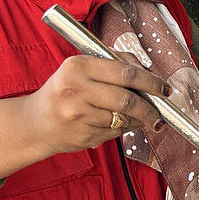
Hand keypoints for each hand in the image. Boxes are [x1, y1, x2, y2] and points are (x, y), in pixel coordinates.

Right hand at [22, 55, 167, 156]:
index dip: (150, 81)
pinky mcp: (82, 135)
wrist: (34, 123)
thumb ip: (115, 64)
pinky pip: (115, 131)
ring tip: (144, 118)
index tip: (164, 88)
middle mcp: (76, 90)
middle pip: (128, 99)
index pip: (125, 72)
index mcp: (78, 67)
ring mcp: (78, 115)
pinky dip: (125, 127)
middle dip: (151, 107)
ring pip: (124, 118)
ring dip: (140, 119)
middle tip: (161, 112)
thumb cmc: (65, 91)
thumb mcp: (82, 69)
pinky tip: (122, 123)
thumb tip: (149, 71)